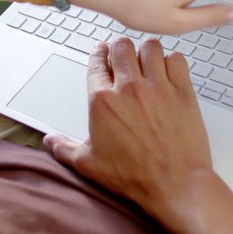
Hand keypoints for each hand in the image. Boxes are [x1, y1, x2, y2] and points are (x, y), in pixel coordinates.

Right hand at [44, 38, 214, 220]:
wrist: (175, 186)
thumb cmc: (134, 177)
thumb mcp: (89, 165)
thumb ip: (65, 148)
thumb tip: (49, 141)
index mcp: (102, 102)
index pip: (96, 63)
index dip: (97, 54)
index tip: (100, 51)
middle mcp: (129, 89)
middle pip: (122, 47)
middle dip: (120, 49)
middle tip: (122, 56)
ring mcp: (158, 89)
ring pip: (150, 47)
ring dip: (146, 52)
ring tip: (146, 61)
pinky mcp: (183, 93)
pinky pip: (177, 60)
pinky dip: (172, 62)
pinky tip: (168, 72)